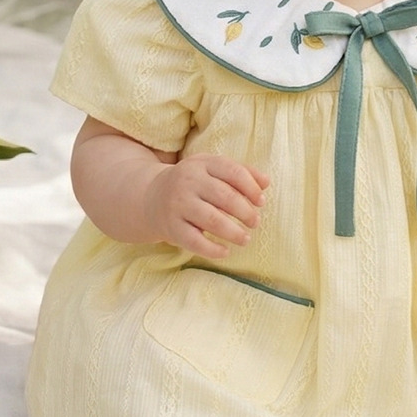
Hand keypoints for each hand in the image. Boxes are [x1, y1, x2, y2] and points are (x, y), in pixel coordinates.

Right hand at [144, 153, 269, 257]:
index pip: (233, 171)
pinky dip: (213, 250)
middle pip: (225, 197)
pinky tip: (226, 251)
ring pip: (212, 220)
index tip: (261, 202)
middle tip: (255, 222)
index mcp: (202, 164)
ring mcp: (178, 205)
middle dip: (245, 212)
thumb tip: (266, 182)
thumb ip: (240, 172)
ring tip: (245, 239)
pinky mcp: (171, 228)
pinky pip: (195, 242)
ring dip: (234, 232)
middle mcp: (188, 182)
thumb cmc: (192, 183)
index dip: (251, 188)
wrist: (150, 197)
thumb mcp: (211, 169)